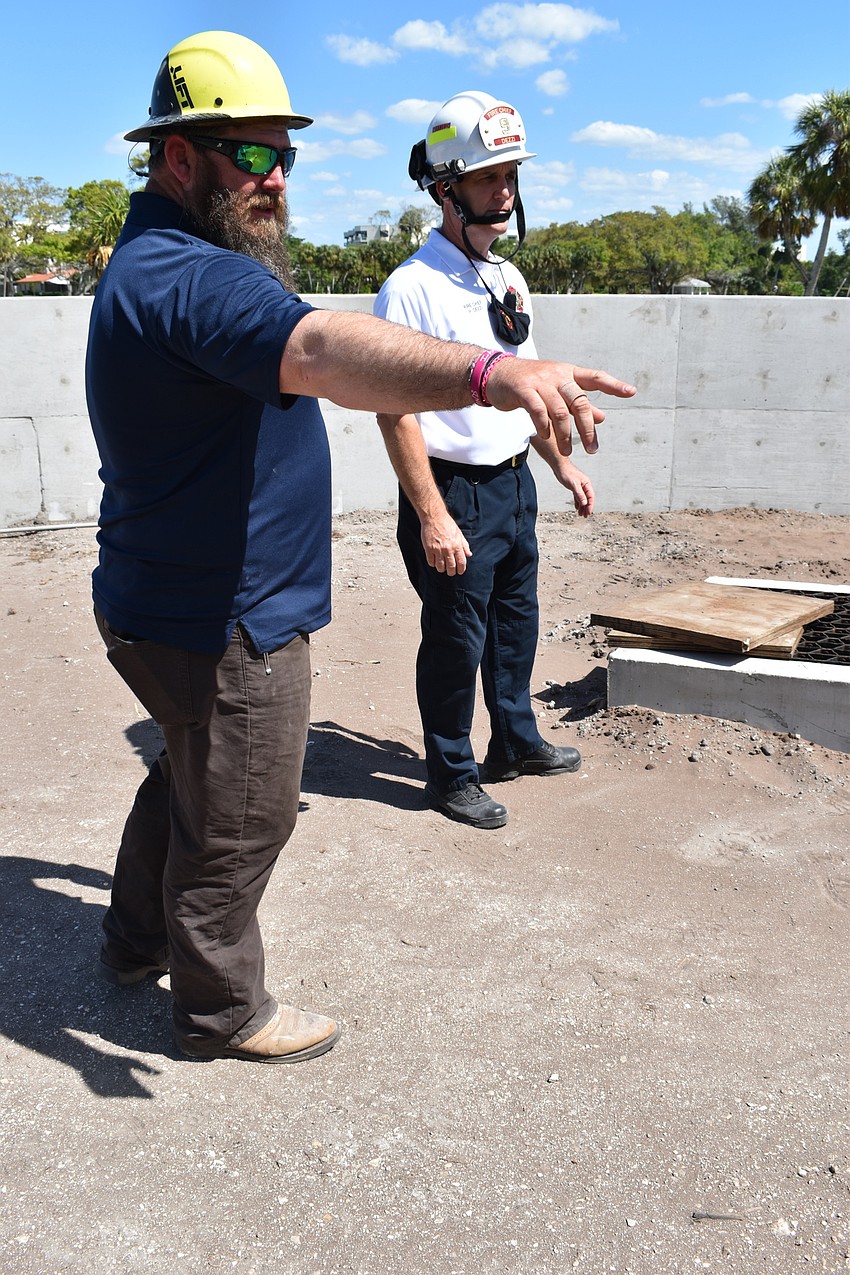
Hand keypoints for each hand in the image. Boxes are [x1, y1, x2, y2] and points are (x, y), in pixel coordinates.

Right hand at [421, 511, 471, 575]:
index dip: (461, 569)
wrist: (434, 517)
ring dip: (442, 569)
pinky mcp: (429, 549)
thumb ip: (464, 545)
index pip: (461, 562)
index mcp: (457, 545)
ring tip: (442, 567)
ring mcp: (438, 549)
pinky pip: (431, 562)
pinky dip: (433, 564)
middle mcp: (448, 549)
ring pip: (440, 566)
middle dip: (451, 572)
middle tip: (451, 572)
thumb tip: (469, 554)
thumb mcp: (459, 534)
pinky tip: (434, 562)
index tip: (460, 572)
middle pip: (451, 567)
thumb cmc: (447, 524)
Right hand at [485, 361, 635, 455]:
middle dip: (587, 428)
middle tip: (592, 449)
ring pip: (559, 410)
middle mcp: (557, 375)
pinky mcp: (523, 389)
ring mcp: (540, 381)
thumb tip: (602, 417)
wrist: (496, 374)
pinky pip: (537, 410)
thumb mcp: (556, 391)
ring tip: (568, 452)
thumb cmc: (530, 384)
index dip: (613, 385)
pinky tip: (547, 437)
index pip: (595, 378)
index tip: (631, 392)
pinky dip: (544, 426)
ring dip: (565, 434)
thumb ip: (578, 404)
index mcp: (568, 373)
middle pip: (579, 401)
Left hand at [559, 462, 594, 517]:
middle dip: (587, 508)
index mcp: (587, 484)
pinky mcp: (574, 487)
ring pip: (582, 498)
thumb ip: (579, 494)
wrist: (560, 467)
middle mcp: (584, 486)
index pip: (591, 497)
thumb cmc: (567, 473)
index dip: (590, 505)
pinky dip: (577, 503)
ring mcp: (579, 487)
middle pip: (587, 499)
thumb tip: (585, 503)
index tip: (588, 513)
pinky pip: (577, 497)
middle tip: (585, 516)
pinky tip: (577, 508)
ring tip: (581, 514)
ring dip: (582, 507)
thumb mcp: (574, 485)